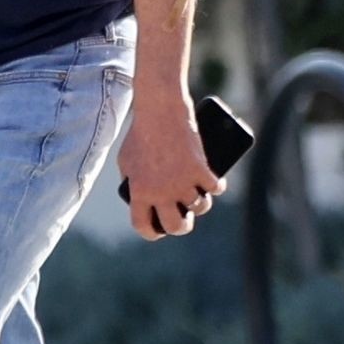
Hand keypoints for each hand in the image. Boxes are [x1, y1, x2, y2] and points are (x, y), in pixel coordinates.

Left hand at [117, 93, 226, 239]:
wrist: (159, 110)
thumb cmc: (140, 133)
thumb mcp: (126, 161)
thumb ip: (132, 181)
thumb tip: (139, 196)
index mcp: (139, 192)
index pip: (143, 226)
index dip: (152, 232)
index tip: (158, 230)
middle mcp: (162, 193)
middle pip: (177, 226)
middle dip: (182, 226)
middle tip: (184, 219)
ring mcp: (183, 182)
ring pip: (200, 208)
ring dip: (200, 203)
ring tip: (198, 195)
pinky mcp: (201, 169)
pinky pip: (216, 189)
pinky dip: (217, 186)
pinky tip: (215, 183)